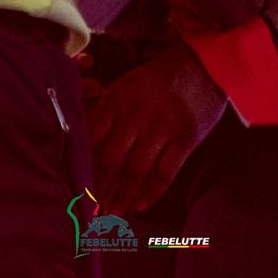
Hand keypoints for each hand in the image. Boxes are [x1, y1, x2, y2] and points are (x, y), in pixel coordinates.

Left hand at [90, 44, 228, 212]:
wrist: (200, 64)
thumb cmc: (156, 78)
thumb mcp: (126, 86)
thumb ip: (107, 113)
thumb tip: (86, 145)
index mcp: (117, 99)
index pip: (92, 139)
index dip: (83, 165)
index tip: (77, 184)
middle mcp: (136, 115)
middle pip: (111, 160)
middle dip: (99, 188)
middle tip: (90, 209)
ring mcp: (162, 127)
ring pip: (136, 172)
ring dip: (122, 197)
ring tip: (112, 213)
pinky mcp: (185, 138)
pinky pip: (165, 173)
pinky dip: (152, 193)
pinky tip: (141, 205)